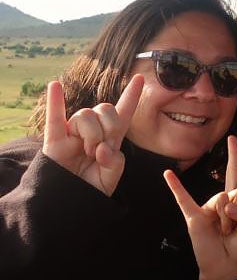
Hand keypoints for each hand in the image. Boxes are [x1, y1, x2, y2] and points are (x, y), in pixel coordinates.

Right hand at [42, 75, 143, 195]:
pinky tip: (55, 85)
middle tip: (102, 149)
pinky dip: (55, 101)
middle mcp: (92, 130)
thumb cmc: (90, 188)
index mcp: (110, 138)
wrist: (69, 201)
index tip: (139, 78)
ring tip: (87, 152)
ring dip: (91, 134)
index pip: (123, 112)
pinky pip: (54, 117)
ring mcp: (72, 132)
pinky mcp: (54, 140)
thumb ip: (114, 163)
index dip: (131, 96)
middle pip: (106, 108)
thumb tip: (102, 149)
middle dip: (110, 127)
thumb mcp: (111, 177)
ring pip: (86, 115)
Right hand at [164, 136, 236, 279]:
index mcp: (233, 201)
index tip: (232, 138)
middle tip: (234, 230)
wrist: (225, 267)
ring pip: (222, 200)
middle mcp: (218, 201)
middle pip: (234, 192)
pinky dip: (175, 187)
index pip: (234, 174)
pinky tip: (168, 173)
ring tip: (224, 233)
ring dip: (227, 219)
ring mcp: (205, 208)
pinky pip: (184, 199)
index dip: (234, 157)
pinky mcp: (194, 217)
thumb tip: (229, 199)